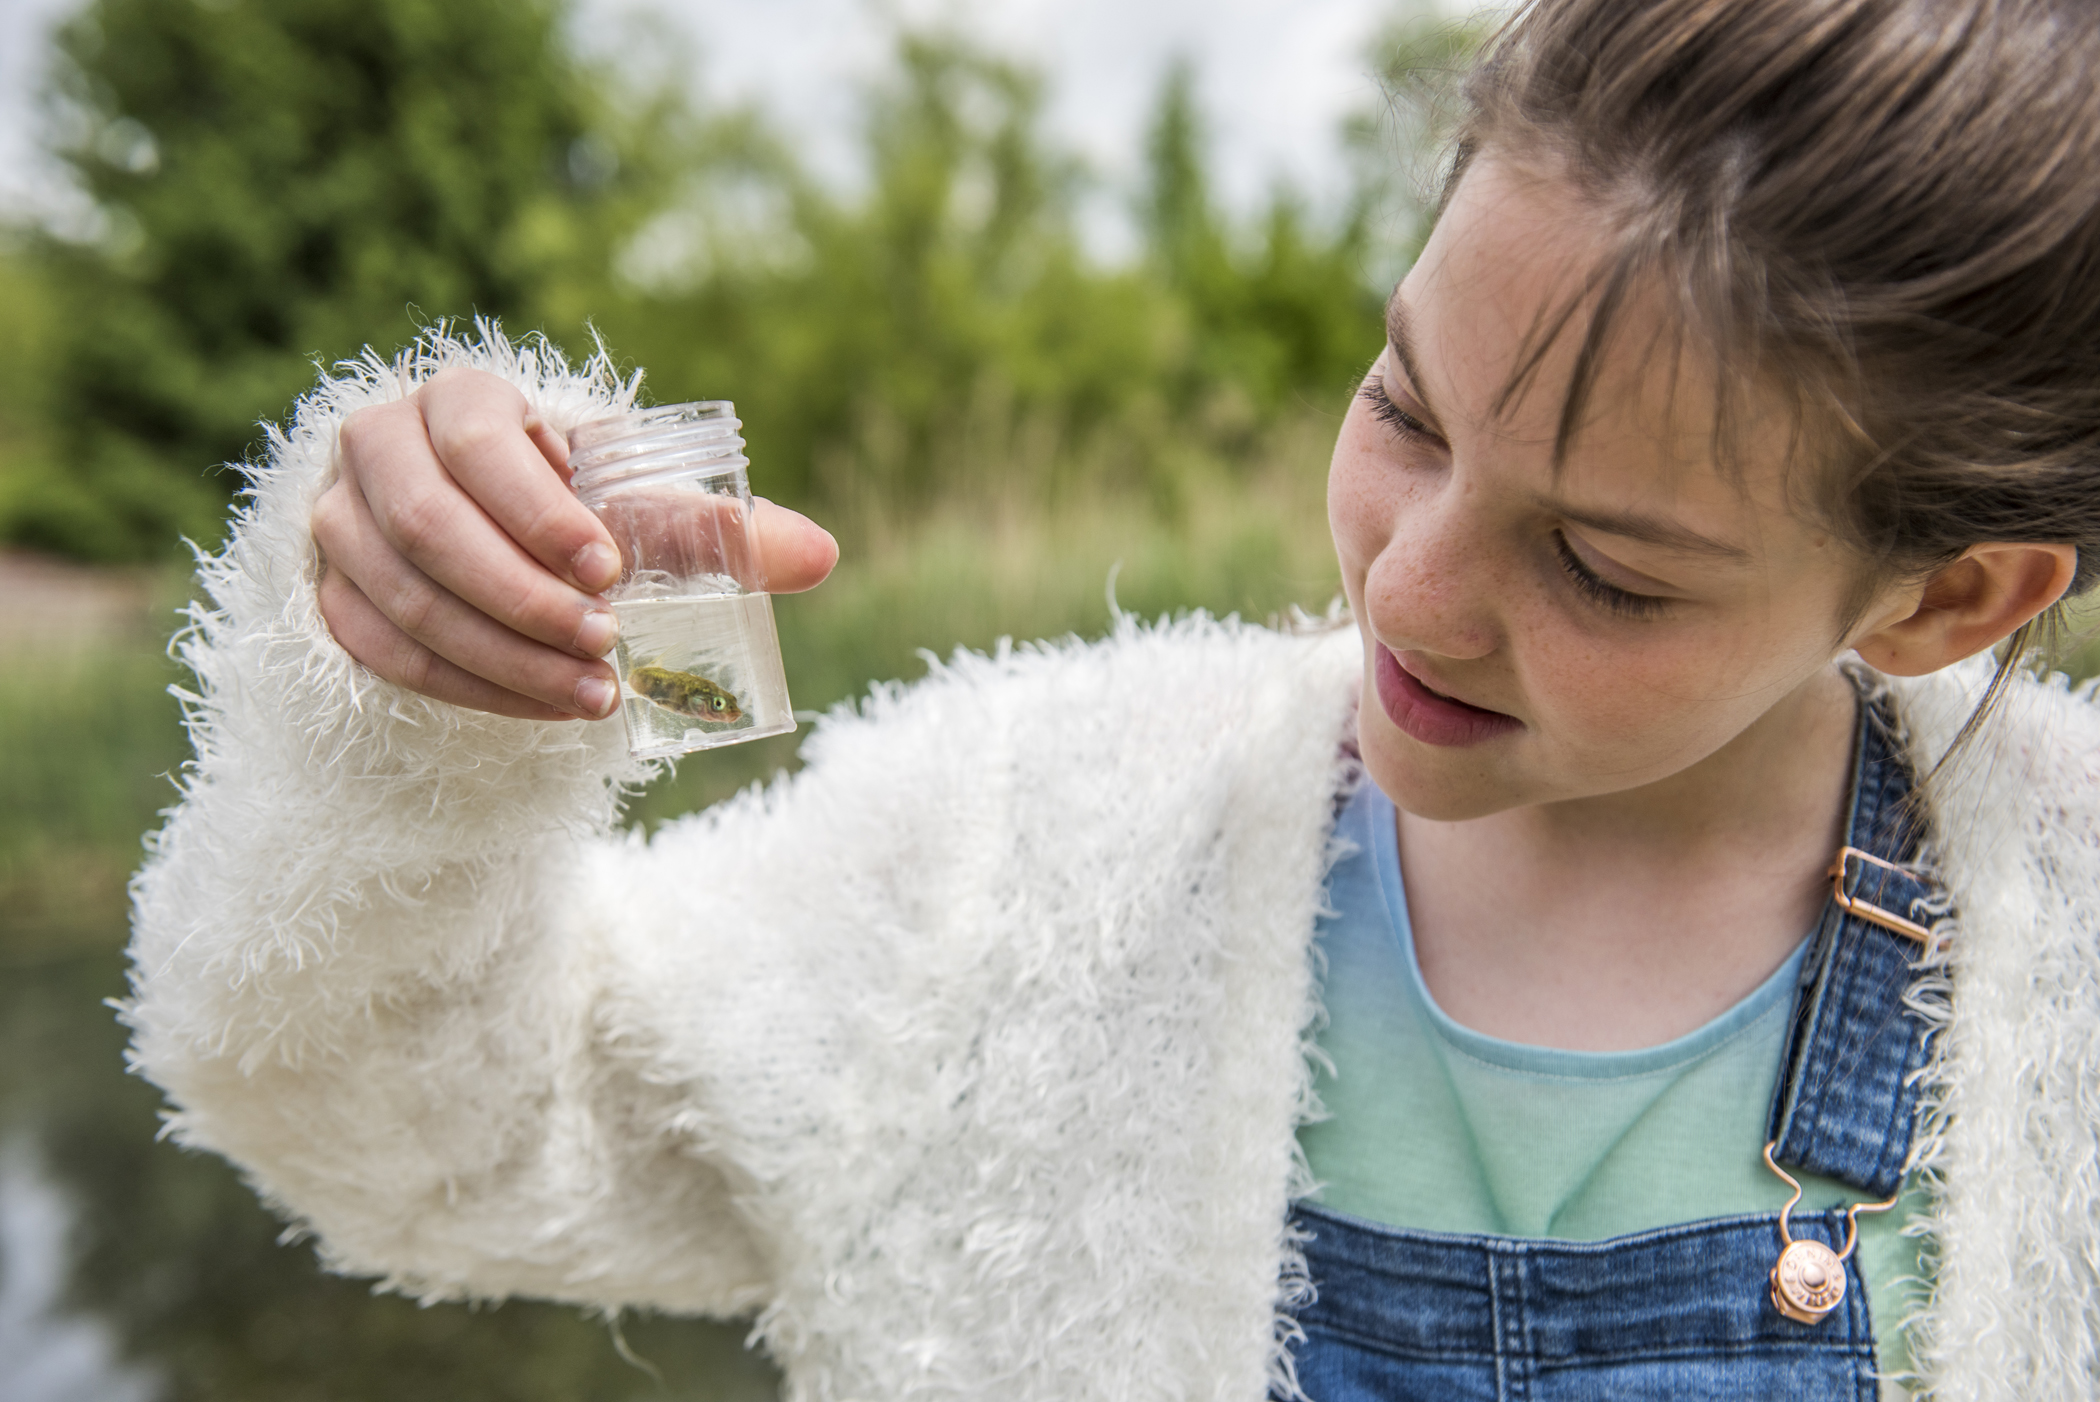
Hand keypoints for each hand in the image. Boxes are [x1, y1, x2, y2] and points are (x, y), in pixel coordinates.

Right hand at [313, 367, 837, 720]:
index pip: (477, 440)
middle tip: (607, 645)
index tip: (612, 571)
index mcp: (457, 399)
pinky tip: (540, 708)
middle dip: (525, 598)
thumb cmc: (578, 511)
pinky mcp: (330, 593)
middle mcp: (379, 448)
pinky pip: (384, 650)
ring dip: (504, 656)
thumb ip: (719, 530)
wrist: (485, 544)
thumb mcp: (641, 508)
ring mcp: (340, 523)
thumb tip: (823, 555)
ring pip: (404, 598)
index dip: (539, 509)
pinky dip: (469, 687)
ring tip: (594, 695)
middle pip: (430, 527)